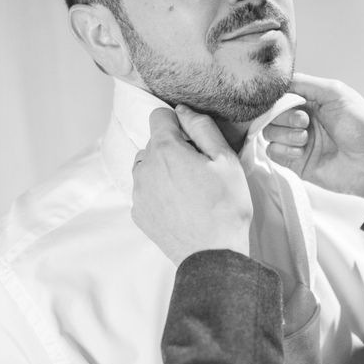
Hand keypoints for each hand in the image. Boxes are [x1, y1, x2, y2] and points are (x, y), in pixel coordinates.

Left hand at [131, 105, 252, 264]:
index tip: (195, 141)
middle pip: (155, 142)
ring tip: (189, 189)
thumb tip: (183, 110)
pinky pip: (146, 190)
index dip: (180, 123)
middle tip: (199, 170)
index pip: (159, 116)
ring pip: (148, 166)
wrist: (213, 254)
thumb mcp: (226, 159)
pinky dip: (159, 191)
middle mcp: (144, 168)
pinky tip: (181, 205)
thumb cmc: (225, 205)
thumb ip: (202, 127)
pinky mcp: (138, 213)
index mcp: (165, 150)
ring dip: (163, 169)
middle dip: (174, 148)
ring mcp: (138, 192)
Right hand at [264, 73, 363, 201]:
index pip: (279, 95)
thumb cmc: (361, 124)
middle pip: (270, 114)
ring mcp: (297, 141)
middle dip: (284, 116)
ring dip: (285, 133)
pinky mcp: (295, 162)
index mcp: (310, 101)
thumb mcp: (334, 92)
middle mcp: (301, 120)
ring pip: (269, 133)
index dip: (276, 97)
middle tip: (305, 121)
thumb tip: (277, 81)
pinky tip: (302, 151)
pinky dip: (283, 150)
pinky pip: (273, 152)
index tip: (284, 99)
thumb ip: (304, 83)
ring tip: (306, 138)